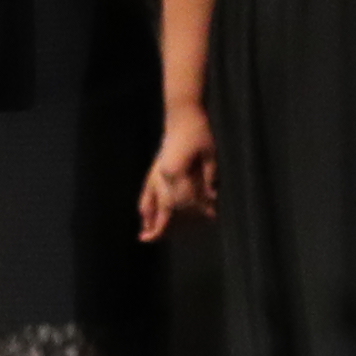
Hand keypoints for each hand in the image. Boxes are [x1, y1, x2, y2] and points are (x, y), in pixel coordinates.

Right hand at [139, 107, 219, 239]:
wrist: (183, 115)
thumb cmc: (199, 131)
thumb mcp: (210, 153)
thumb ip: (209, 176)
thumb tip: (212, 197)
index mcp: (175, 171)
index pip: (186, 199)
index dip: (199, 209)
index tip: (212, 216)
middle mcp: (162, 175)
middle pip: (165, 206)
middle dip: (167, 225)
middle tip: (164, 240)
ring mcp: (155, 172)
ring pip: (151, 202)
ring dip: (150, 219)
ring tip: (147, 236)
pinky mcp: (154, 169)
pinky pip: (146, 192)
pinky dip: (144, 205)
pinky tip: (143, 216)